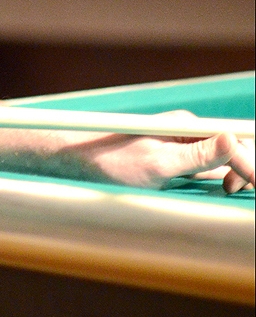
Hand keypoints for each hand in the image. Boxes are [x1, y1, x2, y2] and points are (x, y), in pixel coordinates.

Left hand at [62, 115, 253, 192]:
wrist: (78, 159)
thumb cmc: (112, 162)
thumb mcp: (157, 164)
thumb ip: (197, 155)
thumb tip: (233, 139)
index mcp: (186, 126)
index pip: (235, 142)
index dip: (252, 166)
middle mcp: (187, 130)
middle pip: (235, 145)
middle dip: (248, 166)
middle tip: (235, 190)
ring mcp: (181, 142)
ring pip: (225, 155)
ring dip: (237, 170)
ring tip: (231, 189)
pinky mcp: (174, 155)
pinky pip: (209, 162)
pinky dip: (223, 172)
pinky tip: (223, 184)